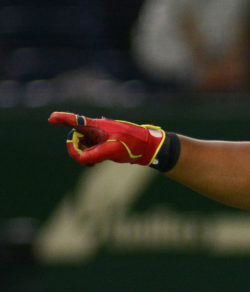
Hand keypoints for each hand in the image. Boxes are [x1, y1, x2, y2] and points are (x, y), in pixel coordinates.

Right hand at [48, 112, 168, 167]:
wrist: (147, 147)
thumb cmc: (133, 144)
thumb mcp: (114, 150)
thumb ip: (96, 154)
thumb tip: (81, 159)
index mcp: (97, 126)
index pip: (76, 121)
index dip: (62, 119)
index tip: (51, 119)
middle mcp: (95, 130)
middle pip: (75, 138)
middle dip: (75, 149)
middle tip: (85, 160)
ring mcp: (98, 137)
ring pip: (81, 146)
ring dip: (82, 155)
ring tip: (92, 163)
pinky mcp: (102, 145)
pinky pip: (88, 151)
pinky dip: (88, 157)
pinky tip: (93, 163)